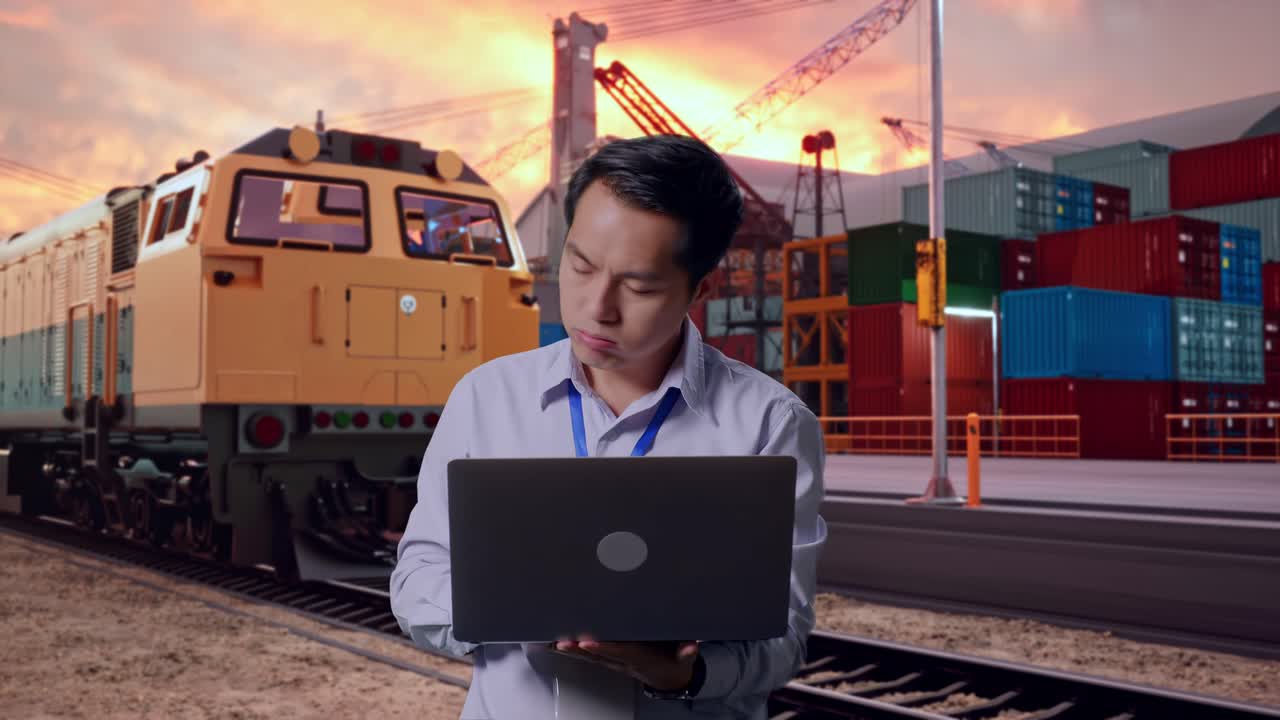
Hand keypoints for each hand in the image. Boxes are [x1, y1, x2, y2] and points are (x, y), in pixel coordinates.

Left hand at [551, 636, 698, 691]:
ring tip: (553, 643)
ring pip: (590, 657)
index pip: (620, 652)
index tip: (588, 642)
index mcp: (641, 658)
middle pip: (599, 656)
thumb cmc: (675, 662)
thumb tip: (691, 647)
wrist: (670, 678)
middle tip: (562, 642)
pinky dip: (572, 651)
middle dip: (580, 650)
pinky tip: (558, 645)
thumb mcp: (685, 659)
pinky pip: (588, 657)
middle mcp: (624, 662)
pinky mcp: (610, 660)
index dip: (604, 648)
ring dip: (572, 651)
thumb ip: (687, 653)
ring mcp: (616, 663)